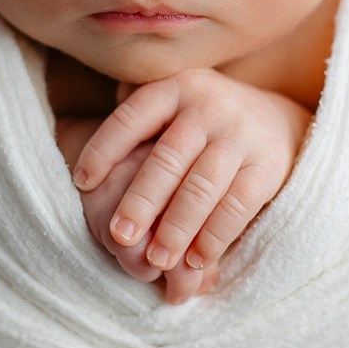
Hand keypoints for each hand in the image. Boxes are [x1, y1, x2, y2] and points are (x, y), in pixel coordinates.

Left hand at [72, 70, 312, 303]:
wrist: (278, 121)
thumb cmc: (203, 121)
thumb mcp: (172, 102)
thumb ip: (134, 112)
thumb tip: (70, 129)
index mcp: (176, 87)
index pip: (132, 116)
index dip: (104, 148)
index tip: (82, 182)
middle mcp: (209, 105)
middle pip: (168, 159)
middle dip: (141, 201)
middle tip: (119, 237)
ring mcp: (241, 135)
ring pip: (202, 187)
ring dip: (177, 228)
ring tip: (157, 260)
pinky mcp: (268, 166)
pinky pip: (237, 205)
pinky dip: (215, 236)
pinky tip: (196, 260)